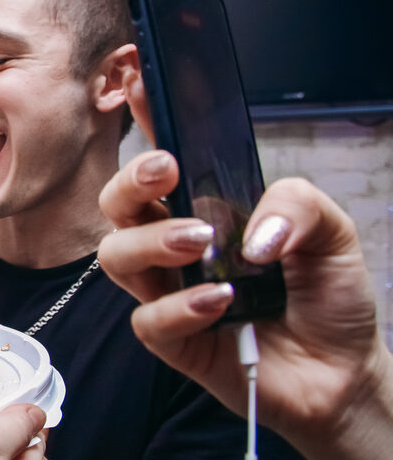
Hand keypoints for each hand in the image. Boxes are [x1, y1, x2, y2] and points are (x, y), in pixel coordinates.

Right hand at [98, 150, 392, 459]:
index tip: (140, 86)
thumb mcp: (334, 233)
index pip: (165, 161)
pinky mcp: (173, 341)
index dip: (147, 122)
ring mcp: (169, 292)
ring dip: (151, 240)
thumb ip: (297, 206)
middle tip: (167, 172)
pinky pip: (147, 319)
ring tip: (200, 243)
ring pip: (116, 256)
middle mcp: (177, 247)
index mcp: (207, 210)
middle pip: (118, 205)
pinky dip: (180, 306)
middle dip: (131, 181)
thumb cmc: (328, 298)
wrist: (343, 373)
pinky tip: (222, 302)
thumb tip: (250, 233)